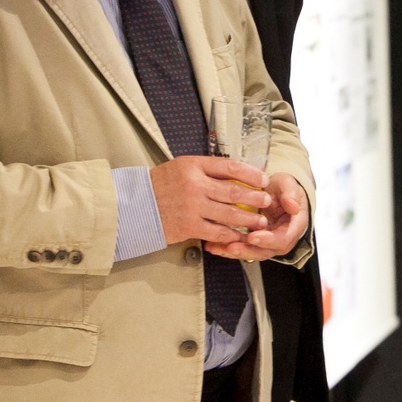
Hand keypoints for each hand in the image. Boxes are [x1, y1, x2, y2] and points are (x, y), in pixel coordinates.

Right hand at [150, 156, 270, 245]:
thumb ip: (206, 170)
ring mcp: (192, 206)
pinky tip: (239, 235)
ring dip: (248, 218)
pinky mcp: (188, 226)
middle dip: (254, 197)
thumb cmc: (160, 185)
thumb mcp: (181, 167)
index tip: (263, 179)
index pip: (230, 167)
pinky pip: (217, 231)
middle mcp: (194, 184)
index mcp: (193, 165)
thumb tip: (236, 174)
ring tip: (259, 220)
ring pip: (229, 213)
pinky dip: (231, 234)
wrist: (134, 206)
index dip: (251, 173)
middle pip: (233, 191)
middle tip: (267, 201)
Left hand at [207, 173, 310, 261]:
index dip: (268, 240)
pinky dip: (226, 247)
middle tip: (230, 246)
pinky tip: (212, 245)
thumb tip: (294, 207)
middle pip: (264, 252)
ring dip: (233, 252)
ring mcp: (265, 242)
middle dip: (246, 251)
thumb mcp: (288, 185)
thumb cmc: (283, 189)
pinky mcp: (252, 241)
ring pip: (250, 252)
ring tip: (216, 247)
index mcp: (292, 227)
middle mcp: (279, 239)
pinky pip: (240, 247)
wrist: (275, 192)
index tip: (253, 236)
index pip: (282, 239)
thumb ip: (291, 194)